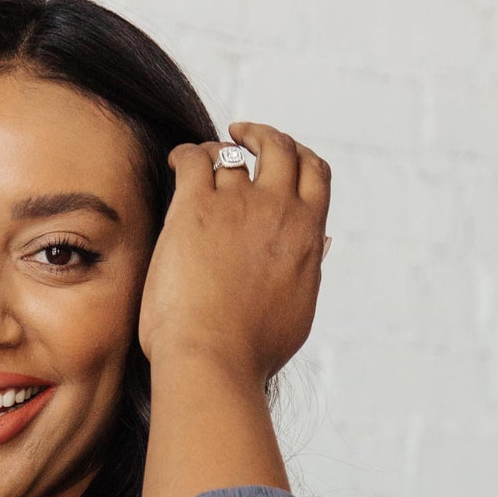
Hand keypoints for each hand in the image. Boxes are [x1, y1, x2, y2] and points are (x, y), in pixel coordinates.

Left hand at [137, 120, 330, 379]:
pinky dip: (186, 153)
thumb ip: (307, 268)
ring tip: (203, 157)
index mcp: (308, 234)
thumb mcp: (297, 310)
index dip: (299, 156)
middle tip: (242, 136)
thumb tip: (319, 243)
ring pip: (233, 153)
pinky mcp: (196, 208)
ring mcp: (239, 205)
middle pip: (280, 149)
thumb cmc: (250, 351)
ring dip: (219, 149)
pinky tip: (177, 161)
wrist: (214, 361)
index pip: (315, 173)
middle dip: (263, 136)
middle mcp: (279, 210)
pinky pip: (193, 159)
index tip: (283, 156)